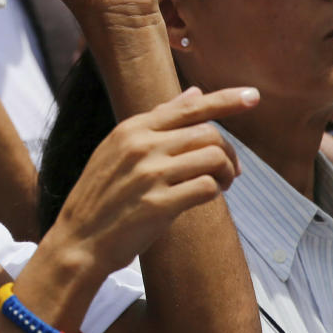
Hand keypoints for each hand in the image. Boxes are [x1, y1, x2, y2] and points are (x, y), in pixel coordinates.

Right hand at [50, 85, 258, 274]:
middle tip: (231, 170)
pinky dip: (215, 191)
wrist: (80, 239)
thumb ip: (158, 120)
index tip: (252, 97)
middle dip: (228, 151)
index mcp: (132, 128)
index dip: (224, 100)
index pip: (188, 106)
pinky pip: (206, 187)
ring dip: (227, 172)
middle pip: (207, 133)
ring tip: (222, 184)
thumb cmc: (104, 194)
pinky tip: (208, 196)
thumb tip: (194, 93)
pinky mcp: (158, 205)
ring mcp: (149, 175)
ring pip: (212, 158)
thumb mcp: (119, 148)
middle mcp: (141, 145)